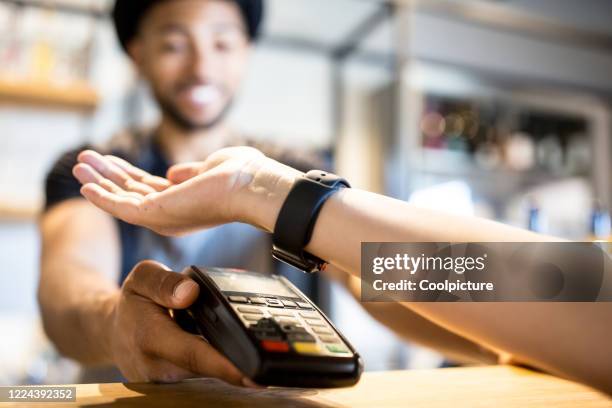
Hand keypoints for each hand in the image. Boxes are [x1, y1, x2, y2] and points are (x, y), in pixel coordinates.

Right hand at [72, 147, 300, 235]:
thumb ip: (189, 173)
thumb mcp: (210, 168)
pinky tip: (85, 184)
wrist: (255, 185)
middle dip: (106, 175)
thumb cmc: (242, 175)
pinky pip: (121, 207)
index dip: (125, 174)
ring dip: (98, 181)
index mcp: (183, 202)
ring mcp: (163, 216)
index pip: (147, 188)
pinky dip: (102, 196)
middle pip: (130, 193)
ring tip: (78, 164)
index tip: (108, 161)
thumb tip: (172, 173)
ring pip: (122, 198)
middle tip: (84, 160)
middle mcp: (171, 213)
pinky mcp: (157, 216)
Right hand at [102, 260, 252, 384]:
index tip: (254, 373)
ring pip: (210, 373)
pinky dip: (225, 362)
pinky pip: (206, 373)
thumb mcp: (141, 279)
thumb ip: (163, 282)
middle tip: (275, 361)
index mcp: (151, 339)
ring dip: (235, 363)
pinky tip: (244, 352)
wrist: (114, 333)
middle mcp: (161, 367)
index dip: (226, 366)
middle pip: (209, 370)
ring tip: (263, 354)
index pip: (194, 355)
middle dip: (241, 366)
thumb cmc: (133, 303)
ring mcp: (170, 380)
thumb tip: (191, 290)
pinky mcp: (179, 383)